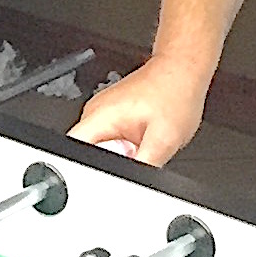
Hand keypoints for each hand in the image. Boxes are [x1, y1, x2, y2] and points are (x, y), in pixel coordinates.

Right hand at [69, 53, 208, 166]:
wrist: (182, 72)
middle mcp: (95, 113)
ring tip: (141, 144)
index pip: (72, 152)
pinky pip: (110, 141)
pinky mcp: (113, 115)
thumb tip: (133, 184)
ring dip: (118, 156)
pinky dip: (124, 147)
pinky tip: (141, 140)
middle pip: (86, 154)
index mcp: (99, 116)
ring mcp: (103, 113)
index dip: (82, 173)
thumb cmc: (176, 94)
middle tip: (134, 156)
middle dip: (107, 165)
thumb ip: (144, 166)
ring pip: (99, 149)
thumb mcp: (165, 139)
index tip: (102, 179)